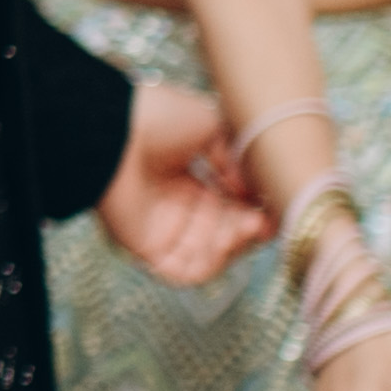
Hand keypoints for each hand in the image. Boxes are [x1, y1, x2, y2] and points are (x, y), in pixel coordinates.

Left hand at [93, 77, 270, 284]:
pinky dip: (211, 264)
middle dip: (251, 231)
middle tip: (264, 220)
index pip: (231, 208)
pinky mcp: (146, 248)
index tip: (275, 207)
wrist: (115, 126)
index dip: (256, 211)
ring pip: (211, 257)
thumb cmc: (156, 117)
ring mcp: (162, 229)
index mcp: (188, 179)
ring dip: (236, 247)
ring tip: (247, 225)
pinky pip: (185, 273)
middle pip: (226, 236)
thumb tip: (254, 193)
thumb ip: (238, 162)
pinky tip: (225, 239)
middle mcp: (177, 207)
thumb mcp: (211, 126)